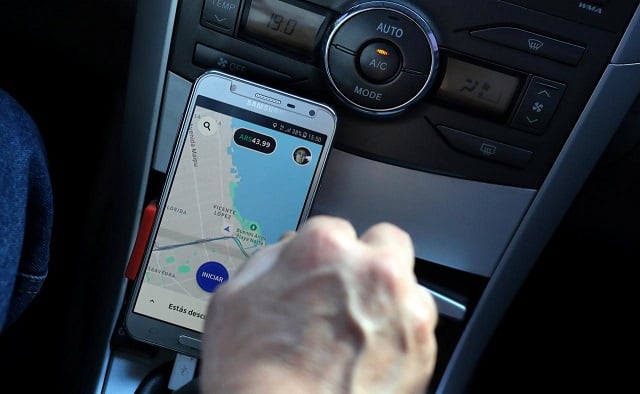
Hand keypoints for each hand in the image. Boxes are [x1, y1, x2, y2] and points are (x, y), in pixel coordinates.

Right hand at [199, 215, 438, 393]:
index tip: (321, 273)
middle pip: (385, 240)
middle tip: (349, 290)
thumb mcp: (233, 298)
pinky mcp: (424, 345)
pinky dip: (400, 333)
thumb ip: (268, 260)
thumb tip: (288, 249)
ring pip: (407, 282)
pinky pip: (420, 323)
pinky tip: (370, 353)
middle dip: (369, 258)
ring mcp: (404, 307)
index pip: (334, 228)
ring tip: (358, 330)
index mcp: (323, 248)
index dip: (323, 254)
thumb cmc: (253, 373)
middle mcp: (371, 269)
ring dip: (388, 297)